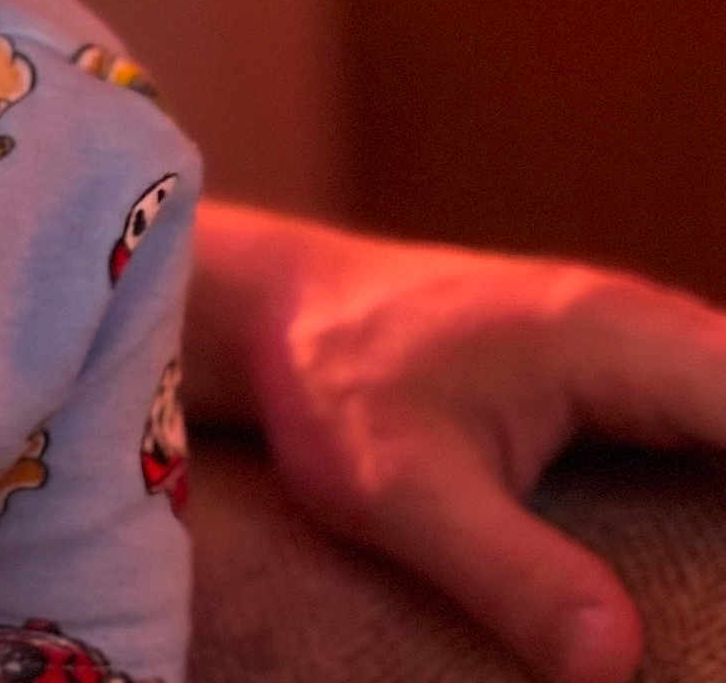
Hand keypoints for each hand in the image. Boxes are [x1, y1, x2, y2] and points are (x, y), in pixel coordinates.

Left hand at [187, 201, 725, 682]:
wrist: (277, 311)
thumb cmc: (331, 383)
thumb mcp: (399, 488)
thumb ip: (509, 571)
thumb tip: (615, 666)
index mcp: (621, 339)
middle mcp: (651, 328)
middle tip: (720, 623)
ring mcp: (642, 346)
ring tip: (711, 615)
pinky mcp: (623, 377)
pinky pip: (713, 427)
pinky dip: (717, 484)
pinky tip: (699, 567)